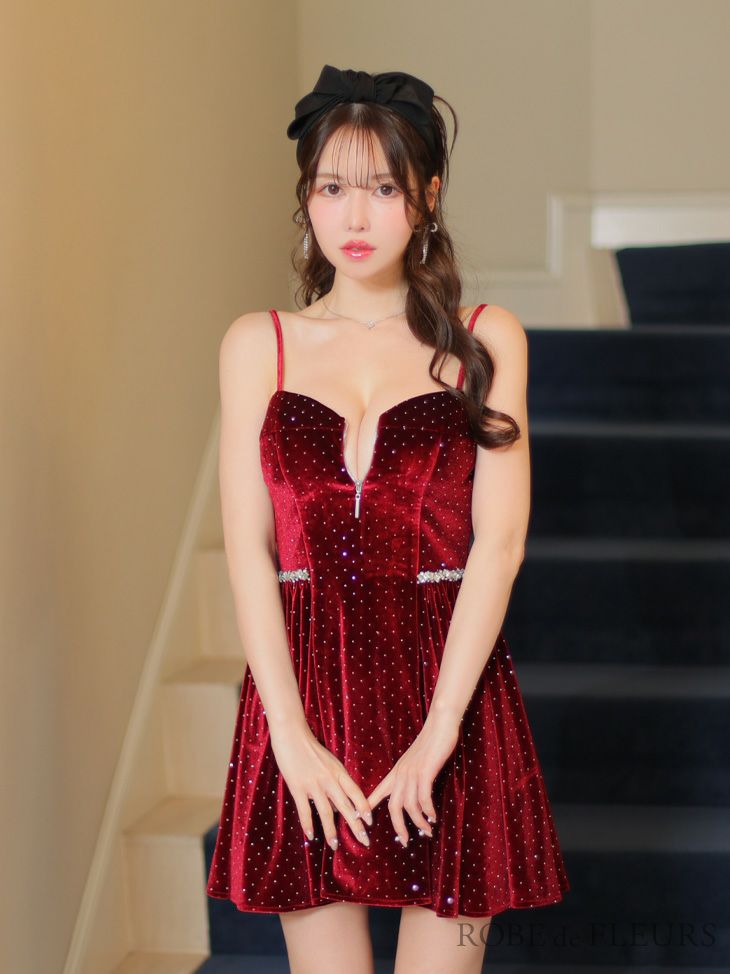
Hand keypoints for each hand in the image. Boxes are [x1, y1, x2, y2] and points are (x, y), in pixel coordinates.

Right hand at [269, 722, 373, 849]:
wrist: (292, 734)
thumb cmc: (310, 748)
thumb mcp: (328, 762)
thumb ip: (334, 781)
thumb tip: (338, 805)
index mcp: (338, 771)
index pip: (356, 793)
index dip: (364, 808)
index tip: (370, 823)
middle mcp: (329, 779)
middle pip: (346, 806)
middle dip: (356, 826)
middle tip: (364, 841)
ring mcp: (314, 784)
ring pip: (327, 812)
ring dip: (331, 831)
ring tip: (335, 845)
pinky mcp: (298, 787)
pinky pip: (305, 810)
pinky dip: (308, 825)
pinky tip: (311, 836)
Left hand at [366, 711, 459, 845]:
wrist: (440, 725)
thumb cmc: (430, 743)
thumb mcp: (415, 761)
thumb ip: (411, 776)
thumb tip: (412, 791)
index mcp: (396, 772)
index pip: (377, 792)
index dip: (367, 807)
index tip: (359, 821)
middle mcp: (401, 774)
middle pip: (393, 807)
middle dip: (397, 827)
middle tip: (403, 841)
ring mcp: (412, 773)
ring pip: (409, 806)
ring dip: (418, 822)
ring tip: (427, 831)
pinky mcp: (425, 772)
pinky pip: (423, 798)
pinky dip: (428, 811)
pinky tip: (433, 817)